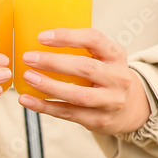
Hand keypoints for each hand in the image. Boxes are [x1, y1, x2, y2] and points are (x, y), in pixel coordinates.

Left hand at [17, 28, 150, 134]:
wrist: (131, 109)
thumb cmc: (106, 77)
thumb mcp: (104, 59)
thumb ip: (81, 50)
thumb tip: (38, 41)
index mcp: (116, 55)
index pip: (94, 39)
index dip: (67, 37)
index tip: (41, 37)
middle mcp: (118, 78)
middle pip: (85, 68)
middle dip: (53, 62)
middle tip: (28, 58)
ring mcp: (110, 101)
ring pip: (77, 94)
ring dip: (48, 86)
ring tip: (27, 77)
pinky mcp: (99, 120)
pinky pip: (68, 113)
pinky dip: (44, 106)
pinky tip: (27, 99)